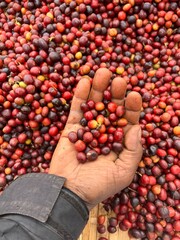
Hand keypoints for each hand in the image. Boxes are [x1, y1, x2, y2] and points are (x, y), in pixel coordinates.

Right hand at [49, 68, 142, 209]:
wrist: (69, 192)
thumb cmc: (99, 186)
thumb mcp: (124, 172)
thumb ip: (133, 151)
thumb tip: (137, 127)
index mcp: (118, 142)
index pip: (127, 121)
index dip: (132, 108)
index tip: (135, 95)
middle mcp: (104, 133)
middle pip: (111, 109)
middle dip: (116, 94)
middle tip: (120, 79)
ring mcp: (87, 129)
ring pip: (94, 105)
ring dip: (99, 88)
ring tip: (103, 72)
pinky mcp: (71, 128)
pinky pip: (76, 109)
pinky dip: (80, 95)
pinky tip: (85, 81)